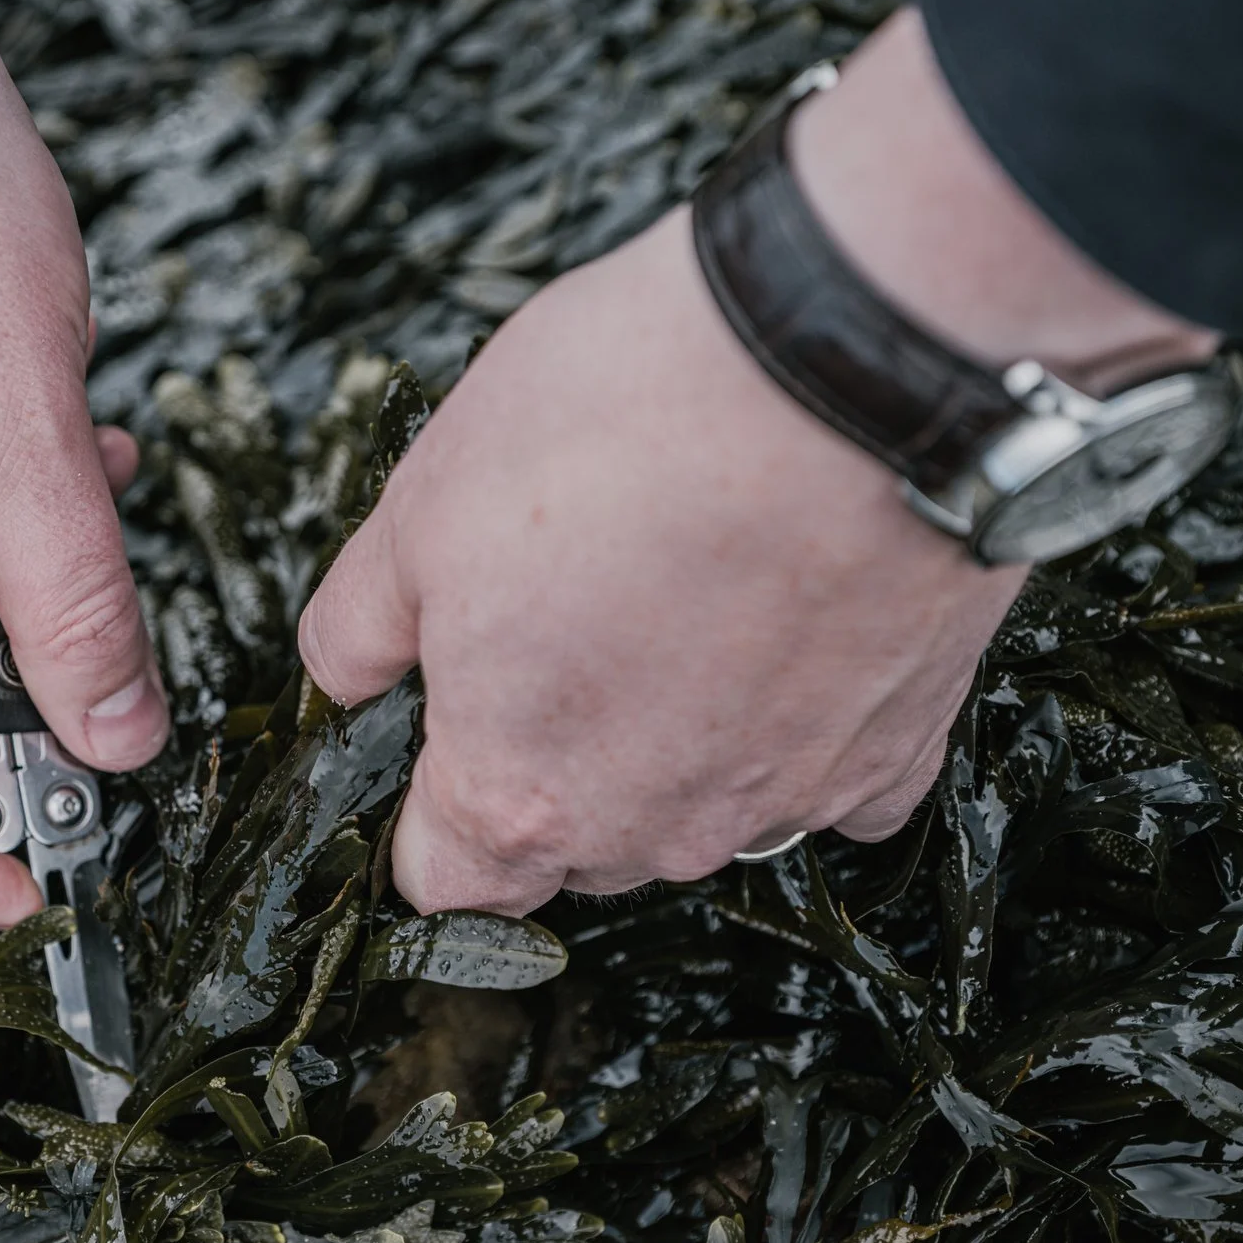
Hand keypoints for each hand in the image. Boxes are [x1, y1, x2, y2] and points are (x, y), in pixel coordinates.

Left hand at [297, 10, 1214, 913]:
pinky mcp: (899, 748)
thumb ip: (362, 623)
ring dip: (679, 750)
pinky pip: (836, 780)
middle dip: (553, 767)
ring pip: (703, 816)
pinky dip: (807, 729)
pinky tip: (792, 632)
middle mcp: (654, 832)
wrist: (843, 361)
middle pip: (578, 849)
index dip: (427, 810)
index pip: (442, 880)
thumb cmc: (620, 424)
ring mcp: (787, 800)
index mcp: (518, 797)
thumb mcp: (420, 504)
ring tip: (680, 603)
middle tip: (566, 626)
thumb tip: (343, 677)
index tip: (441, 730)